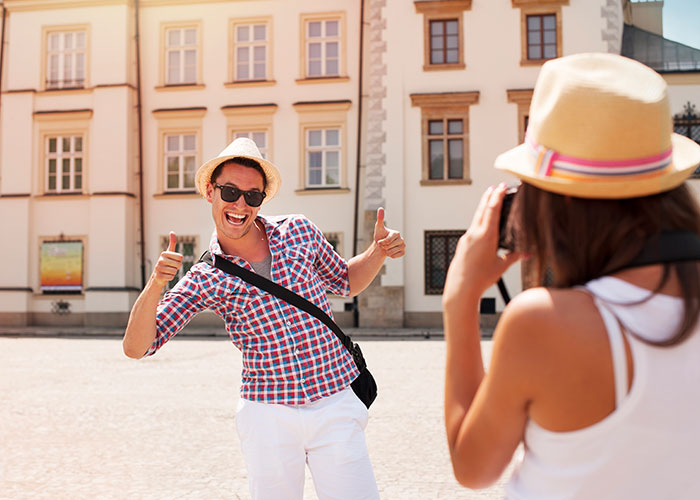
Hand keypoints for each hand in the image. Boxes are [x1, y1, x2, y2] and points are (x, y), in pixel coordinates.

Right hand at [152, 232, 182, 286]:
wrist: (157, 276)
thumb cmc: (166, 263)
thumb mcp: (169, 252)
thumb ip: (172, 242)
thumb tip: (172, 232)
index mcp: (164, 253)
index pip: (180, 257)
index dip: (179, 260)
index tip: (173, 261)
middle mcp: (160, 260)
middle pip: (178, 264)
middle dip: (177, 267)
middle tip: (171, 267)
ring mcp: (158, 268)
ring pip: (175, 271)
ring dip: (173, 272)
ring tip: (168, 271)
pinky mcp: (158, 276)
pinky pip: (171, 277)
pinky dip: (170, 277)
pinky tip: (165, 276)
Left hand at [373, 207, 405, 258]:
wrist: (381, 246)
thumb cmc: (380, 236)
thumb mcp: (378, 227)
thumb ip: (380, 218)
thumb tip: (381, 208)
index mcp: (396, 233)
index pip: (388, 240)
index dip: (381, 242)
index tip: (379, 241)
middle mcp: (401, 239)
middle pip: (389, 246)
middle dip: (383, 247)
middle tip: (383, 244)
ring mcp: (403, 246)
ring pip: (392, 252)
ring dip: (386, 251)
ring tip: (386, 248)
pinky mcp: (403, 252)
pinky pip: (395, 256)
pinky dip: (391, 255)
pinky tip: (390, 251)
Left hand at [443, 185, 520, 304]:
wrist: (460, 288)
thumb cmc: (480, 279)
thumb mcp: (501, 266)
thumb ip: (514, 257)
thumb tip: (527, 253)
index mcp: (486, 236)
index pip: (492, 209)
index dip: (497, 196)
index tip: (501, 186)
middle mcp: (474, 234)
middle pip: (482, 209)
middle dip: (489, 196)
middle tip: (495, 187)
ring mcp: (466, 238)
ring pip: (476, 218)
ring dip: (483, 208)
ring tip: (488, 200)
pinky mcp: (462, 244)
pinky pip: (472, 228)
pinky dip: (479, 221)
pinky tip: (483, 223)